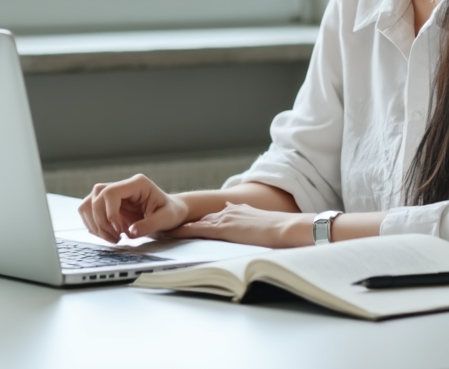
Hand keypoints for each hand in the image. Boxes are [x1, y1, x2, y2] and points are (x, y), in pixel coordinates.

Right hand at [77, 174, 189, 242]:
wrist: (171, 213)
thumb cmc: (171, 213)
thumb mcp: (166, 219)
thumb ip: (149, 225)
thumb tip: (131, 232)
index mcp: (137, 184)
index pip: (110, 192)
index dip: (110, 213)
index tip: (120, 231)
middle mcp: (123, 186)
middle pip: (96, 198)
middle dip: (102, 222)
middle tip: (117, 238)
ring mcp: (114, 194)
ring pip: (89, 203)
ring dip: (95, 224)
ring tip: (113, 238)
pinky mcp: (108, 205)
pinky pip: (90, 212)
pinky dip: (94, 226)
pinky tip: (109, 235)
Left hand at [165, 203, 312, 247]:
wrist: (287, 228)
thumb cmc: (282, 232)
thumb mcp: (265, 228)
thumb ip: (255, 231)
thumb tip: (255, 238)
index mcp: (240, 211)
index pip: (215, 217)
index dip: (202, 222)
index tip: (189, 225)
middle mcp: (229, 211)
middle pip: (202, 218)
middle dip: (185, 223)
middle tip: (166, 227)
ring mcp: (225, 219)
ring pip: (195, 223)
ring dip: (178, 227)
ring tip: (160, 231)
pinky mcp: (222, 229)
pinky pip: (196, 230)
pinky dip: (181, 232)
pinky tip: (169, 235)